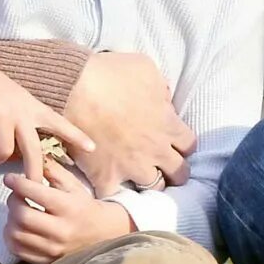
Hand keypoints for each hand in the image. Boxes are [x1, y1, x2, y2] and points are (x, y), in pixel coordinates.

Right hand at [0, 46, 94, 186]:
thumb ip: (21, 118)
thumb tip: (21, 150)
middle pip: (34, 152)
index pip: (58, 121)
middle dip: (34, 173)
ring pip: (4, 156)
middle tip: (32, 186)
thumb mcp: (10, 96)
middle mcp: (19, 112)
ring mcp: (0, 118)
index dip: (75, 135)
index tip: (93, 147)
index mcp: (29, 105)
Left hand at [3, 163, 135, 263]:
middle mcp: (61, 230)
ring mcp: (53, 248)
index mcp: (69, 207)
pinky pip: (17, 249)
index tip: (10, 178)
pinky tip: (17, 227)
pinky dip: (11, 237)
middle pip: (22, 215)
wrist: (103, 235)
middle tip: (15, 196)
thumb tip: (33, 158)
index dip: (18, 183)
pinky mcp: (46, 261)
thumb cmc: (85, 206)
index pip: (35, 193)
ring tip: (16, 212)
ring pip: (16, 234)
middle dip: (12, 202)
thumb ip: (53, 171)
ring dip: (10, 220)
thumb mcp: (73, 185)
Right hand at [61, 51, 194, 194]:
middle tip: (165, 166)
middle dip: (174, 170)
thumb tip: (164, 100)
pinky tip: (110, 183)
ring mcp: (132, 166)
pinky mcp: (106, 176)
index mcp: (168, 125)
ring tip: (139, 175)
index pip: (189, 145)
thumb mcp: (146, 68)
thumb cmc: (111, 74)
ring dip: (148, 181)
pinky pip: (115, 195)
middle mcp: (155, 150)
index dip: (183, 145)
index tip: (174, 144)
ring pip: (153, 187)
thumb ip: (161, 88)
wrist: (74, 90)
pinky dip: (113, 191)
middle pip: (179, 172)